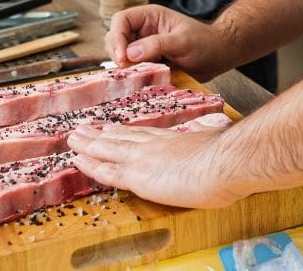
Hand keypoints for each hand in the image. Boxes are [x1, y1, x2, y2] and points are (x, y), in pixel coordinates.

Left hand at [68, 120, 247, 208]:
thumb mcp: (216, 139)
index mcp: (174, 139)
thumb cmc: (229, 156)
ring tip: (73, 138)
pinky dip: (90, 165)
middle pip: (121, 138)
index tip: (111, 127)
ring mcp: (144, 159)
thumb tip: (210, 130)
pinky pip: (108, 171)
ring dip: (89, 144)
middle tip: (83, 129)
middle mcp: (155, 145)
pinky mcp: (138, 176)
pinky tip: (78, 160)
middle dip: (100, 134)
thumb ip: (207, 136)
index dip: (124, 132)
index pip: (143, 135)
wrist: (225, 161)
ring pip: (108, 150)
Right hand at [105, 4, 239, 81]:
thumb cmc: (204, 42)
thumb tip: (130, 53)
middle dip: (117, 53)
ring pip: (121, 55)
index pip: (121, 20)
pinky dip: (132, 75)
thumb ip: (157, 44)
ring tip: (136, 76)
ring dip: (124, 66)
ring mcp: (144, 47)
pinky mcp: (148, 63)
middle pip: (115, 38)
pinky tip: (139, 82)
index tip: (123, 57)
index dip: (117, 37)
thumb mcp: (182, 41)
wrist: (218, 56)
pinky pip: (132, 68)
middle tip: (127, 70)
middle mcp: (143, 30)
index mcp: (149, 16)